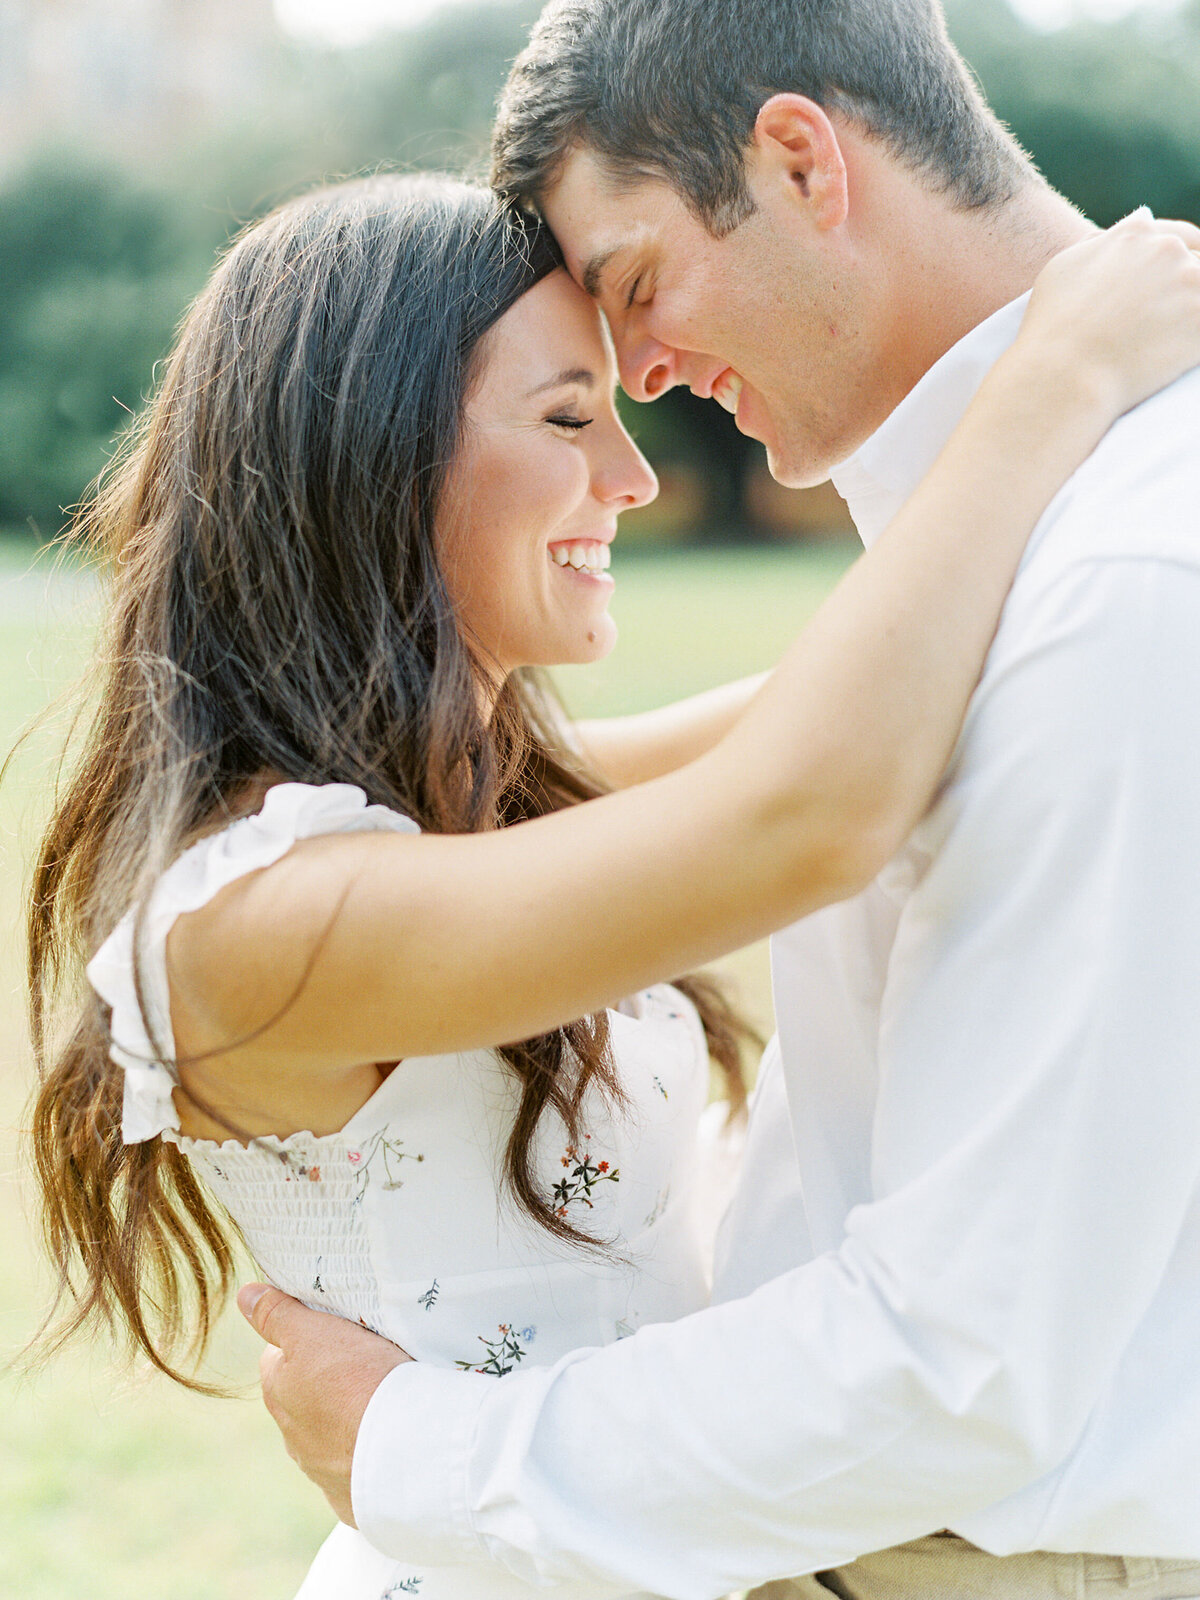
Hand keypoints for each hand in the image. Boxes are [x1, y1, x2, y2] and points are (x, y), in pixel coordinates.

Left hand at [238, 1282, 413, 1525]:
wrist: (403, 1451)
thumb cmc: (358, 1382)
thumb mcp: (315, 1334)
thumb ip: (277, 1315)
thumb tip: (245, 1295)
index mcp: (278, 1390)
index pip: (279, 1355)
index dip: (307, 1340)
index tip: (336, 1332)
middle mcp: (290, 1433)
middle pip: (302, 1395)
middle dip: (325, 1381)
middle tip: (364, 1362)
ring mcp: (318, 1468)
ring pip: (328, 1433)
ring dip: (346, 1419)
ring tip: (382, 1402)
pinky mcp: (348, 1496)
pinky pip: (353, 1469)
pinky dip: (365, 1455)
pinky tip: (387, 1442)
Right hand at [1017, 209, 1199, 419]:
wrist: (1063, 374)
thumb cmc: (1054, 325)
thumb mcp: (1066, 266)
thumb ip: (1106, 240)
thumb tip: (1143, 219)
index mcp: (1137, 234)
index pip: (1181, 238)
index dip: (1182, 259)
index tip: (1176, 282)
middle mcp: (1167, 249)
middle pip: (1196, 262)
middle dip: (1184, 287)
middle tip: (1164, 315)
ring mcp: (1189, 283)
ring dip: (1190, 310)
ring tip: (1167, 335)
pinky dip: (1194, 338)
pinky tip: (1177, 349)